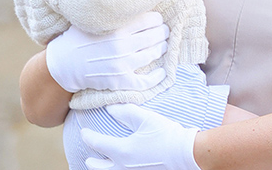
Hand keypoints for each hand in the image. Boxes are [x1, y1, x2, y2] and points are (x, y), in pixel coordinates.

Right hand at [46, 13, 168, 92]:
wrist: (62, 65)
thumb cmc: (77, 37)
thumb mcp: (92, 18)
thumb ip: (113, 11)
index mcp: (116, 26)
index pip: (150, 19)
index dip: (157, 19)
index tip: (158, 19)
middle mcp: (121, 44)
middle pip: (155, 35)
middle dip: (163, 32)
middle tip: (164, 31)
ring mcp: (121, 64)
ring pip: (153, 53)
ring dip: (162, 48)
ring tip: (163, 45)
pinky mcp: (119, 80)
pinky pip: (145, 81)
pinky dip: (157, 77)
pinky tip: (163, 72)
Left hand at [82, 104, 200, 169]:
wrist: (186, 154)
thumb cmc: (167, 135)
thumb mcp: (146, 119)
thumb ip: (125, 112)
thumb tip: (109, 108)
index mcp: (122, 151)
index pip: (97, 144)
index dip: (88, 137)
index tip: (84, 132)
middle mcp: (123, 167)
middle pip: (99, 168)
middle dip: (92, 162)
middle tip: (89, 158)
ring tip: (103, 166)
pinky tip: (121, 167)